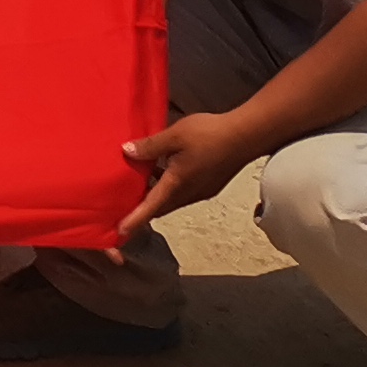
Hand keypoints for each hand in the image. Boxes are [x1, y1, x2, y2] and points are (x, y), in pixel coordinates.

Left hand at [114, 110, 256, 239]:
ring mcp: (202, 191)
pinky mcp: (210, 185)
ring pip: (173, 200)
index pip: (151, 206)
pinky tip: (164, 172)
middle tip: (125, 207)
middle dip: (144, 210)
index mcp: (177, 183)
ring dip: (157, 197)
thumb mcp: (174, 135)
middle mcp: (189, 193)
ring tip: (140, 186)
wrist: (245, 136)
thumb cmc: (209, 134)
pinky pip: (184, 192)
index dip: (135, 219)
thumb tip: (126, 151)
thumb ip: (150, 146)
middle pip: (161, 207)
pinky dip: (170, 188)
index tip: (121, 231)